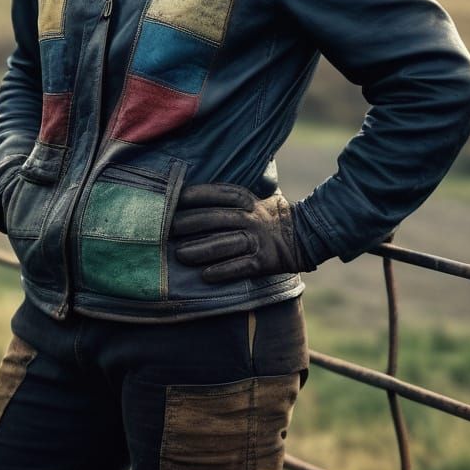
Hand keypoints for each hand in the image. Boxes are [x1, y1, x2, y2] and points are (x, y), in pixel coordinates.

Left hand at [169, 183, 306, 282]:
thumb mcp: (250, 200)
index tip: (175, 199)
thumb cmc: (265, 217)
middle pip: (216, 219)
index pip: (218, 194)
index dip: (196, 195)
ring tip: (180, 255)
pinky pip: (240, 267)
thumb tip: (186, 197)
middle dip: (191, 224)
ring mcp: (257, 240)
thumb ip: (226, 198)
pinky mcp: (263, 261)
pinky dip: (223, 271)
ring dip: (201, 250)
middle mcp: (250, 218)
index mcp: (246, 200)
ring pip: (225, 244)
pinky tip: (205, 276)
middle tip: (168, 230)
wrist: (301, 236)